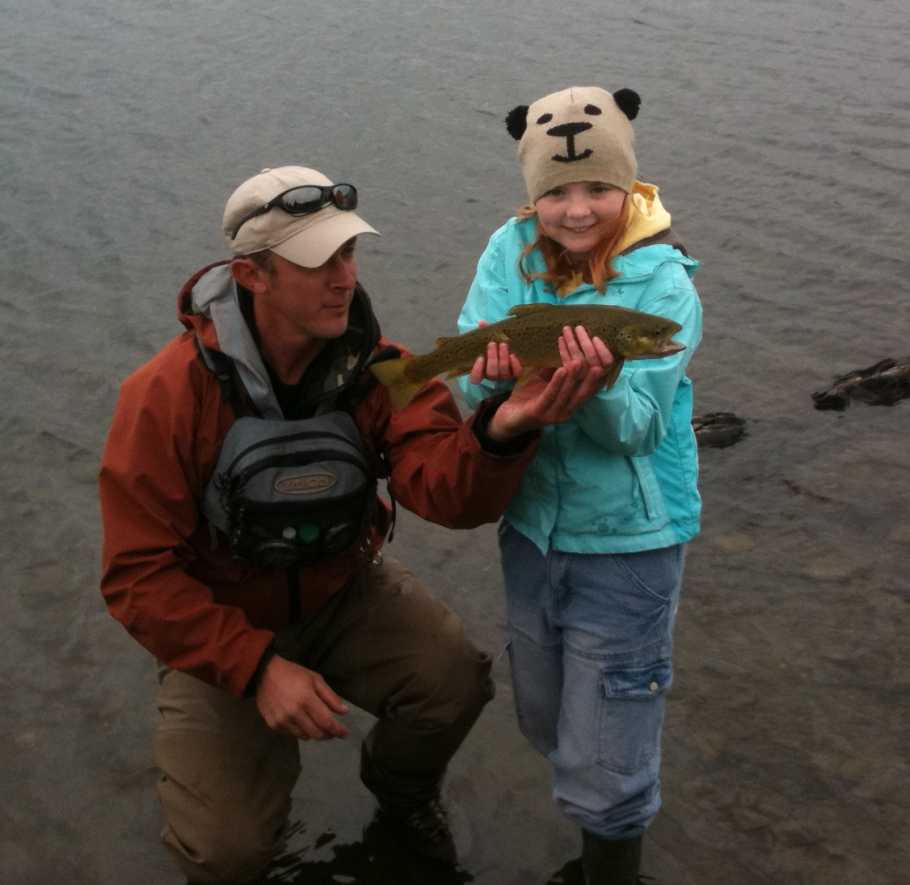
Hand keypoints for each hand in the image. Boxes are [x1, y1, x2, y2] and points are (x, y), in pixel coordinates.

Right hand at [255, 655, 349, 739]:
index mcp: (307, 699)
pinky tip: (303, 722)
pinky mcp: (273, 724)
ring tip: (319, 726)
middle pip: (317, 733)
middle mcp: (294, 713)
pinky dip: (301, 731)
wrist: (264, 673)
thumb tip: (344, 712)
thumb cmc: (293, 674)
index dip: (338, 730)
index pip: (327, 722)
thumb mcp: (315, 679)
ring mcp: (282, 721)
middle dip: (328, 734)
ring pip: (305, 736)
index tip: (345, 733)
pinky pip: (292, 734)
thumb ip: (330, 697)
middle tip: (333, 731)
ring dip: (315, 733)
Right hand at [468, 321, 523, 383]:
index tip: (480, 357)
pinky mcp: (516, 373)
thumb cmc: (496, 343)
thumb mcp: (488, 338)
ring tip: (503, 344)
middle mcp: (493, 375)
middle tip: (492, 343)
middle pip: (491, 373)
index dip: (476, 371)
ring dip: (502, 358)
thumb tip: (481, 322)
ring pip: (503, 372)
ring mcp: (505, 375)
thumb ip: (484, 332)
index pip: (475, 378)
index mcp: (482, 369)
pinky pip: (516, 372)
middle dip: (492, 358)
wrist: (512, 345)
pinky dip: (514, 364)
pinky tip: (513, 355)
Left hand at [487, 325, 613, 440]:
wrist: (506, 418)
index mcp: (572, 403)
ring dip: (574, 376)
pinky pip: (551, 396)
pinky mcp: (539, 414)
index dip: (598, 370)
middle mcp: (567, 410)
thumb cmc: (527, 397)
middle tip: (595, 357)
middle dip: (590, 373)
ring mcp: (554, 414)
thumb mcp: (544, 380)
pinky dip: (557, 382)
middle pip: (585, 390)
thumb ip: (556, 369)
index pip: (592, 386)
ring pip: (569, 393)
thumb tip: (567, 345)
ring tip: (579, 361)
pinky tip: (561, 369)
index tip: (598, 352)